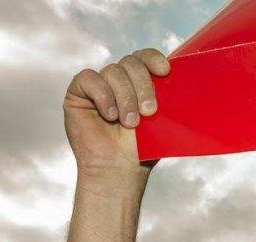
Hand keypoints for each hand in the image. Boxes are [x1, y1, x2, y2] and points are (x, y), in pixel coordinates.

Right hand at [63, 49, 168, 173]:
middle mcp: (119, 80)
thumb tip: (177, 76)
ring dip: (125, 98)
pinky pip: (89, 79)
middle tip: (149, 112)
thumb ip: (165, 97)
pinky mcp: (78, 93)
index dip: (153, 59)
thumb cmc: (142, 149)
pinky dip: (102, 95)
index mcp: (139, 83)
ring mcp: (99, 85)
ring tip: (129, 123)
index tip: (165, 71)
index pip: (144, 58)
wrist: (120, 169)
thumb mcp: (160, 120)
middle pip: (131, 63)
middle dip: (143, 85)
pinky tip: (109, 115)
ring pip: (113, 72)